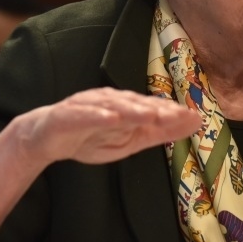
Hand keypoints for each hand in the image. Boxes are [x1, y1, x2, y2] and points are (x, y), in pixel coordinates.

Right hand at [14, 88, 200, 167]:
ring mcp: (88, 105)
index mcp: (126, 106)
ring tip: (150, 114)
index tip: (193, 117)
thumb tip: (195, 123)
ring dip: (131, 108)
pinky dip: (97, 114)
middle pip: (135, 103)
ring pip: (112, 105)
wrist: (47, 138)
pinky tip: (110, 118)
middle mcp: (109, 100)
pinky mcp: (67, 115)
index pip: (152, 108)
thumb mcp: (130, 141)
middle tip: (175, 114)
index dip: (172, 112)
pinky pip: (83, 114)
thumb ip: (160, 132)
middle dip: (156, 108)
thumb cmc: (91, 136)